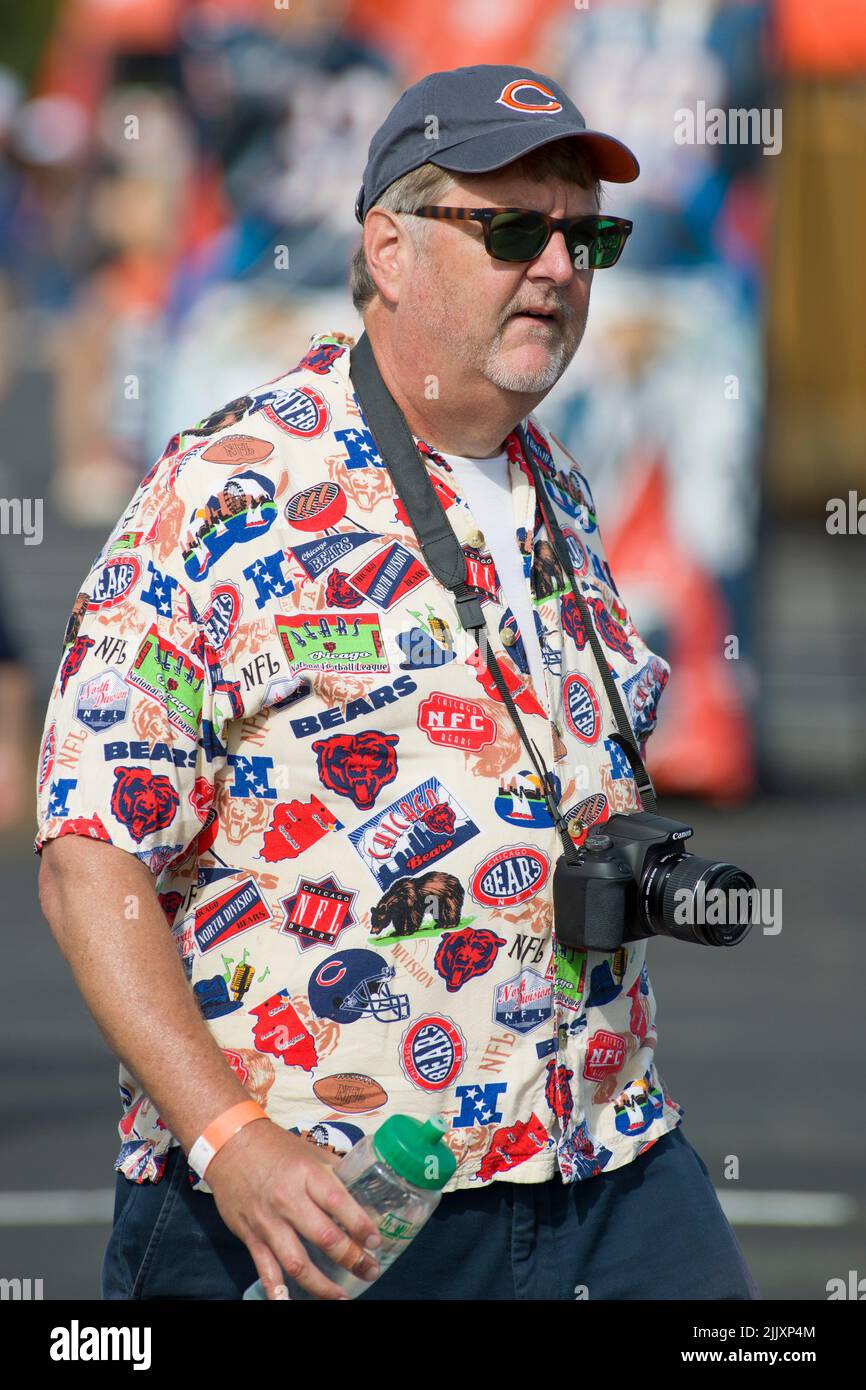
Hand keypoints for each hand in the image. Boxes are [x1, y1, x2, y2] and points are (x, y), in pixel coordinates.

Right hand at [205, 1119, 381, 1299]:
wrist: (229, 1145)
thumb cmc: (275, 1147)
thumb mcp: (310, 1151)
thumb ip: (335, 1173)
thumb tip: (366, 1190)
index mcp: (307, 1175)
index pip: (339, 1203)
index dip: (360, 1225)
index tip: (375, 1241)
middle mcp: (288, 1200)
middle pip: (323, 1237)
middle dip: (350, 1258)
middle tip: (369, 1271)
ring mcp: (268, 1222)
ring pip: (297, 1263)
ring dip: (321, 1285)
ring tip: (341, 1297)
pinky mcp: (251, 1237)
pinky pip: (266, 1270)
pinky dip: (278, 1292)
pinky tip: (291, 1304)